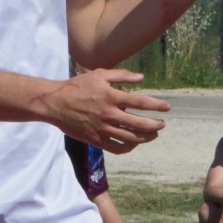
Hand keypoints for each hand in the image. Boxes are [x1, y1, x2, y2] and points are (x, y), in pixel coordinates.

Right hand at [45, 69, 169, 154]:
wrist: (55, 103)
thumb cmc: (77, 86)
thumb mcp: (99, 74)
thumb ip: (121, 75)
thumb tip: (141, 78)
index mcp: (111, 97)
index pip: (141, 102)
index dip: (157, 105)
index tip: (167, 107)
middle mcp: (109, 114)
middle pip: (139, 124)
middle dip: (155, 125)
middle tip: (162, 124)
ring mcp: (102, 129)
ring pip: (131, 138)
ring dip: (146, 137)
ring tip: (152, 134)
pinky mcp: (96, 140)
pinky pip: (116, 148)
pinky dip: (128, 147)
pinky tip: (134, 143)